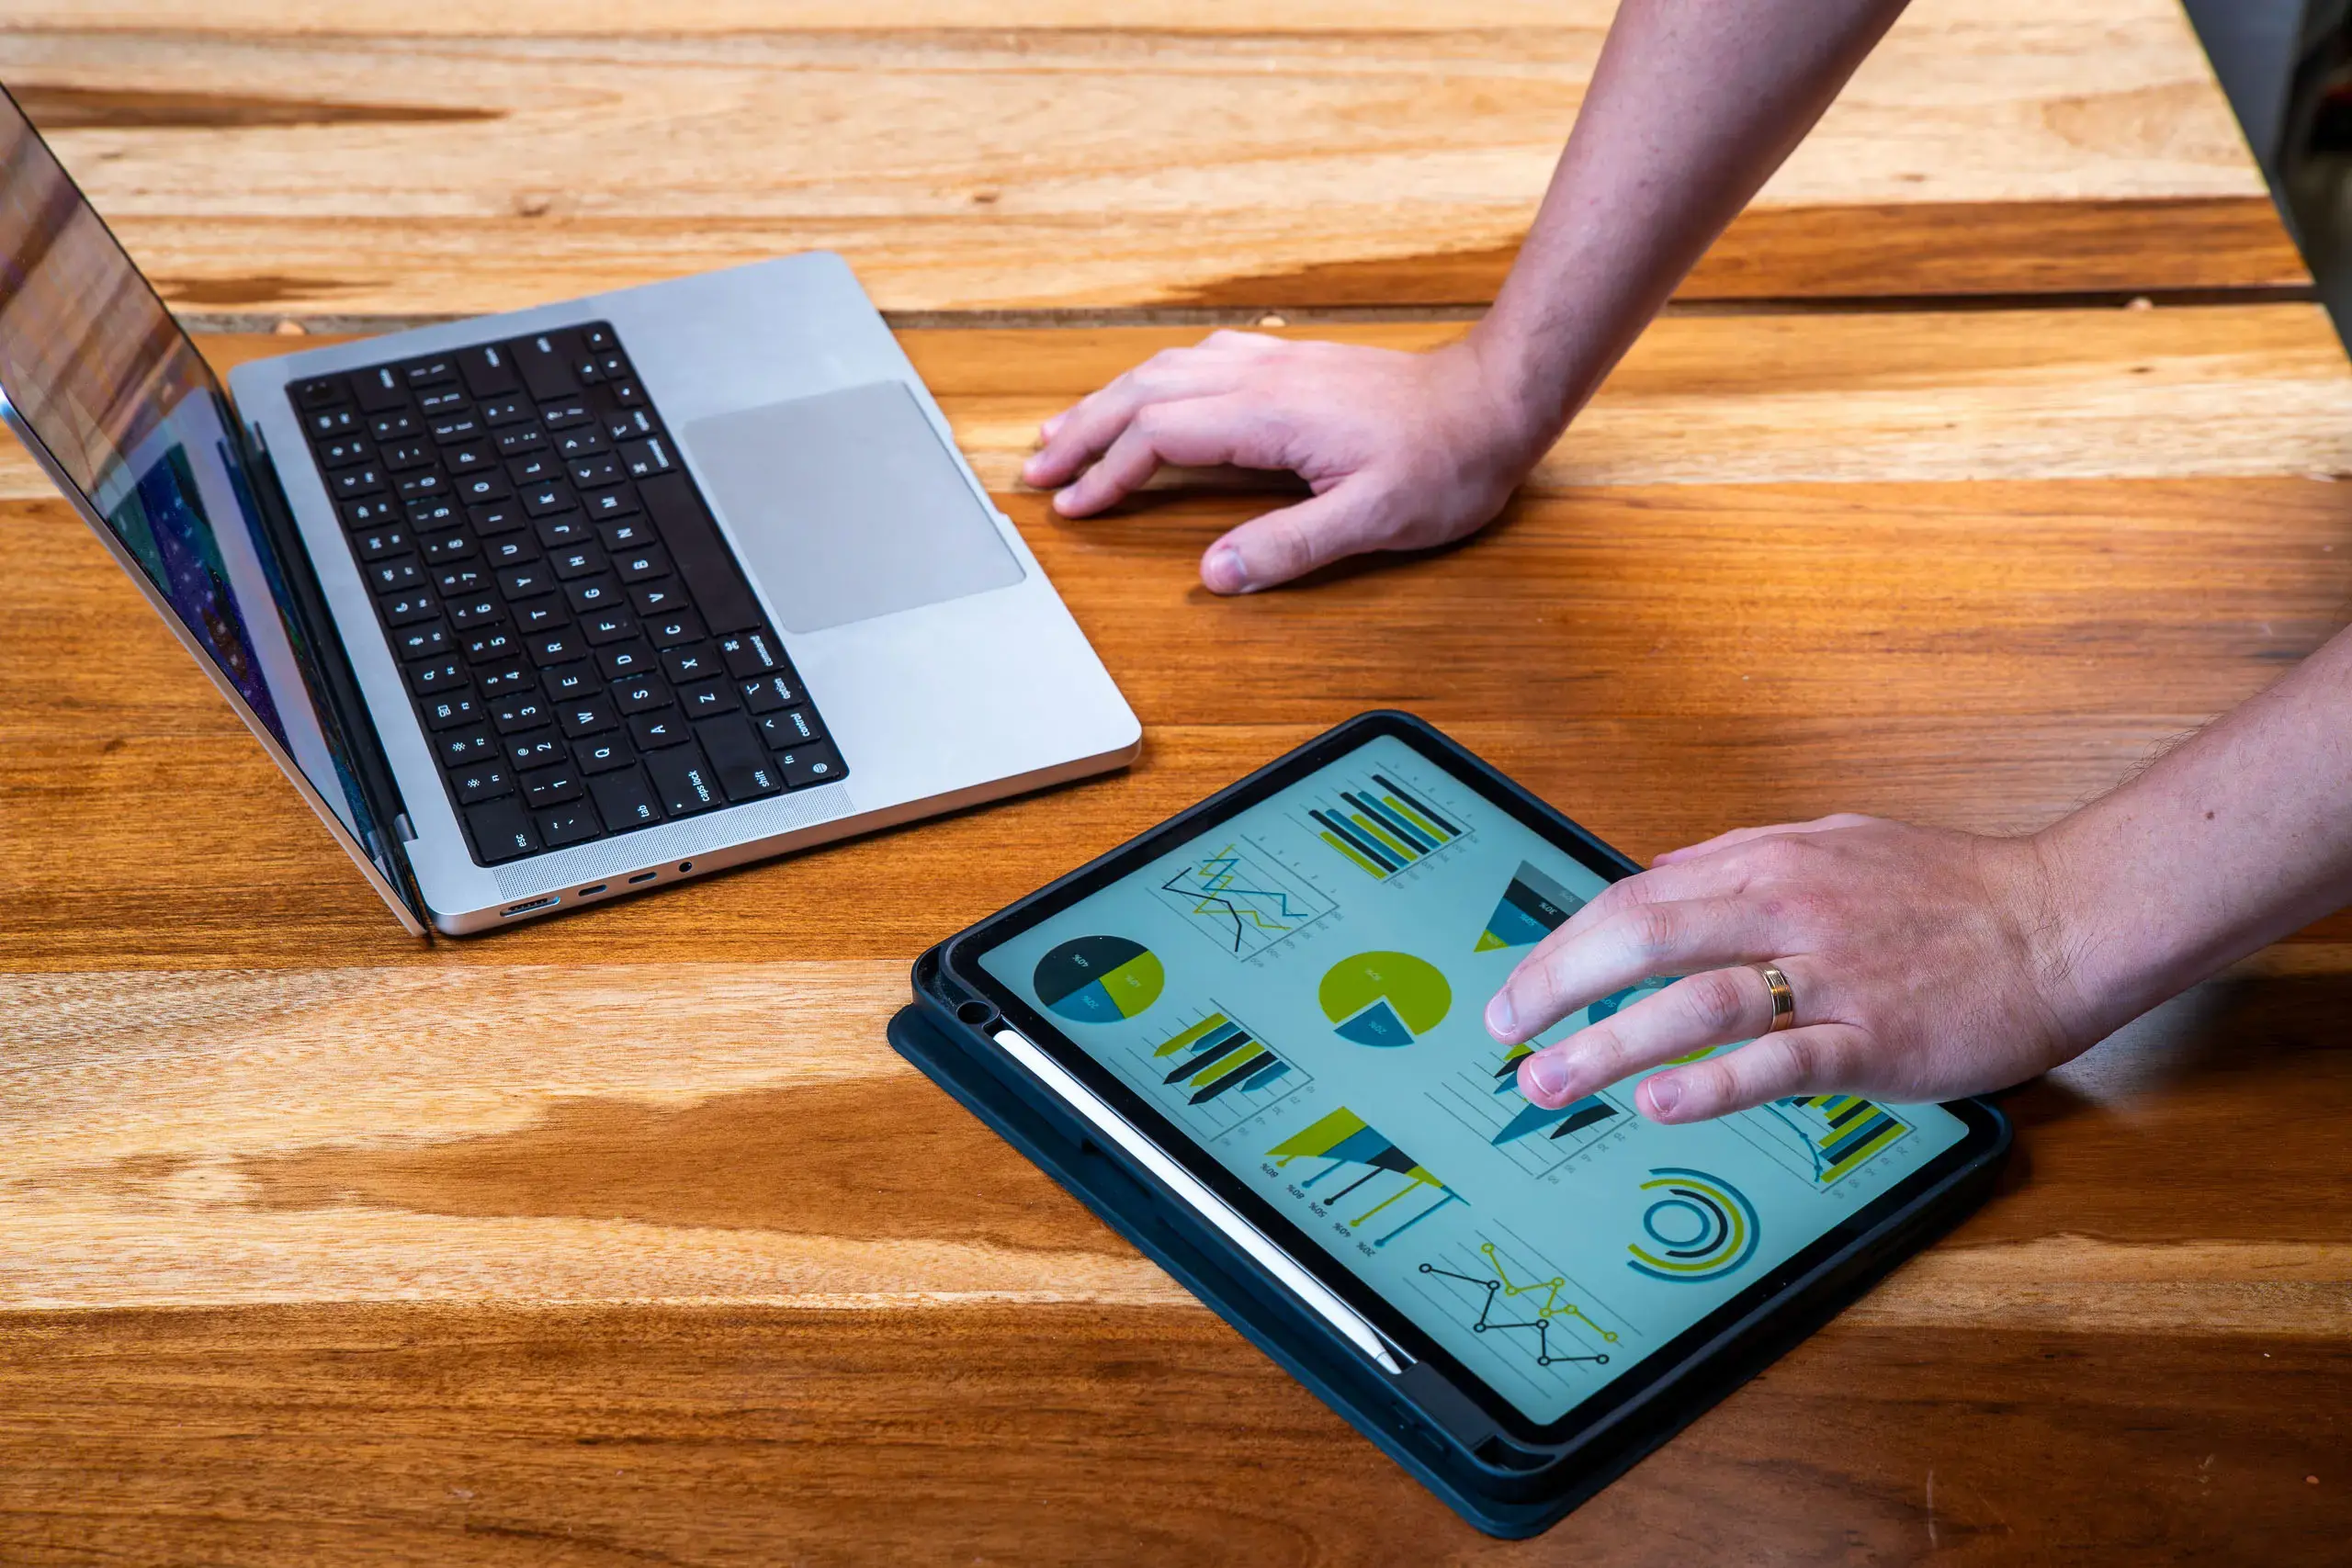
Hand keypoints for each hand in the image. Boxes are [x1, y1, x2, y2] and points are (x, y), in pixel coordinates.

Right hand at [1021, 332, 1552, 593]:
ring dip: (1107, 401)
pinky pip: (1197, 359)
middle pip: (1142, 392)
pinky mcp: (1290, 363)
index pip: (1159, 437)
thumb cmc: (1446, 460)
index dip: (1108, 474)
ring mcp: (1274, 363)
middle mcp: (1261, 376)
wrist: (1497, 398)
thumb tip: (1215, 574)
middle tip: (1034, 470)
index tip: (1073, 508)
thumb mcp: (1374, 520)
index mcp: (1269, 414)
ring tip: (1065, 432)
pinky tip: (1145, 392)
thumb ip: (1291, 546)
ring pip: (1164, 369)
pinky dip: (1151, 379)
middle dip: (1080, 431)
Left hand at [1487, 815, 2102, 1122]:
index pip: (1635, 899)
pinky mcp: (1874, 1036)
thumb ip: (1738, 861)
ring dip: (1606, 1044)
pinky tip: (1659, 1102)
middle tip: (1505, 1031)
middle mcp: (1786, 908)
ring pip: (1693, 1002)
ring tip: (1547, 1080)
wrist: (2064, 920)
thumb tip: (1654, 879)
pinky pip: (1779, 1061)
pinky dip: (1712, 1082)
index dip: (1565, 945)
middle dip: (1556, 985)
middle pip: (1641, 937)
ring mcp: (1829, 974)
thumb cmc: (1951, 889)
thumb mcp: (1830, 842)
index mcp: (1769, 862)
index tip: (1520, 986)